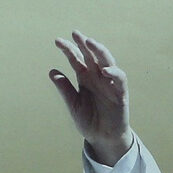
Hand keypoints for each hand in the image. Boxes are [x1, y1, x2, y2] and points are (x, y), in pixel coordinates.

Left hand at [49, 31, 132, 164]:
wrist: (103, 138)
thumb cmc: (89, 121)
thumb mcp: (73, 104)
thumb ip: (64, 88)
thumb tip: (51, 71)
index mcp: (85, 78)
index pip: (76, 59)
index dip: (68, 49)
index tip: (57, 41)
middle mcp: (97, 77)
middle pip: (91, 55)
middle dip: (84, 44)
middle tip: (75, 33)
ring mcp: (110, 83)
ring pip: (106, 61)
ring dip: (99, 51)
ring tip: (90, 42)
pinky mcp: (120, 93)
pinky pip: (119, 78)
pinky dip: (114, 72)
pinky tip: (104, 69)